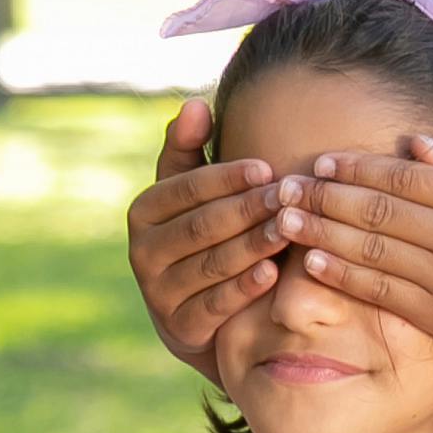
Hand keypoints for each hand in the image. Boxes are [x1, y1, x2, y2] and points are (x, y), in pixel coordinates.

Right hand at [126, 98, 291, 367]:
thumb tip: (195, 104)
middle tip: (290, 197)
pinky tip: (274, 272)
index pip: (186, 187)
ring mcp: (158, 293)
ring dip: (252, 244)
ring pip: (211, 263)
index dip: (227, 177)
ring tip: (289, 229)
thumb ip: (190, 150)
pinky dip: (244, 287)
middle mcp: (142, 252)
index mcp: (144, 212)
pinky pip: (214, 305)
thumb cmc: (202, 238)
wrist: (199, 316)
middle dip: (248, 209)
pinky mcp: (179, 328)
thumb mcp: (191, 194)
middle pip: (201, 225)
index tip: (268, 168)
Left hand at [277, 135, 432, 355]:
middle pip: (379, 211)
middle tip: (285, 188)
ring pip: (372, 250)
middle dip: (325, 197)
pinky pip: (380, 290)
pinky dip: (342, 275)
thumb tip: (411, 142)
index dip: (356, 168)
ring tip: (286, 220)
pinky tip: (312, 262)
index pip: (403, 177)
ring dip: (322, 234)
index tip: (320, 163)